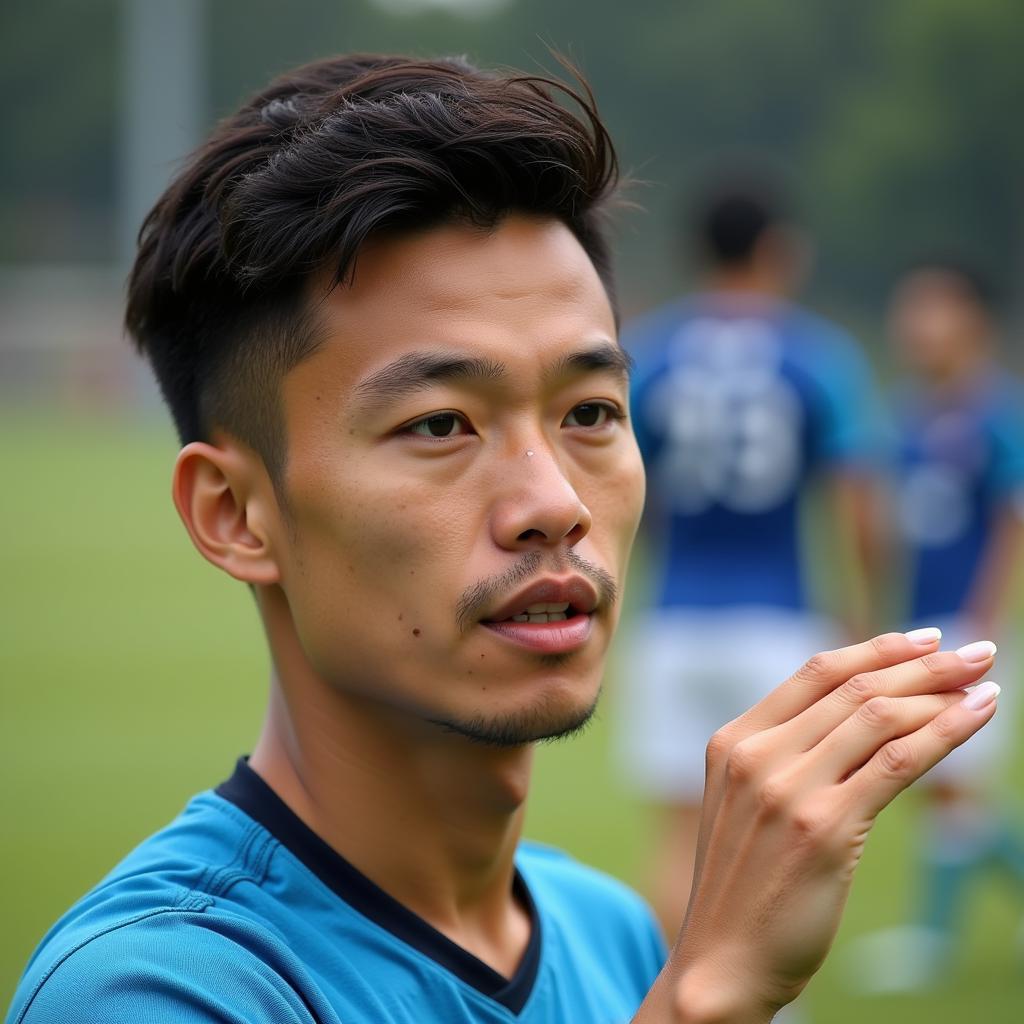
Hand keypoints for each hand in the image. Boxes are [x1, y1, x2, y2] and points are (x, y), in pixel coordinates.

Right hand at [635, 630, 997, 1022]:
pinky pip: (899, 761)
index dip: (876, 650)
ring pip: (878, 716)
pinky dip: (947, 731)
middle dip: (923, 664)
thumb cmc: (742, 886)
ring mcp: (787, 787)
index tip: (923, 640)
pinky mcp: (825, 826)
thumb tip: (859, 720)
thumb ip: (786, 758)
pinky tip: (979, 715)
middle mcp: (756, 754)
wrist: (720, 960)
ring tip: (985, 679)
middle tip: (975, 651)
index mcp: (733, 741)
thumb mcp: (747, 805)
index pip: (815, 674)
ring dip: (941, 690)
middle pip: (853, 688)